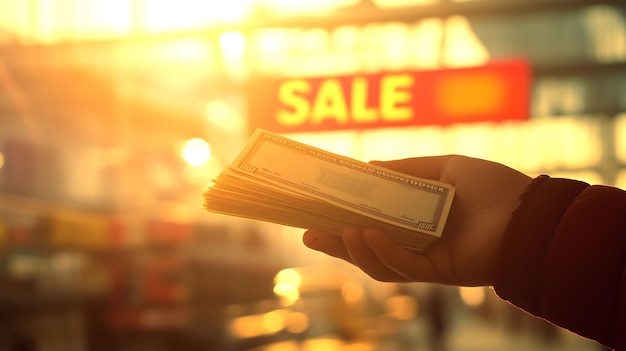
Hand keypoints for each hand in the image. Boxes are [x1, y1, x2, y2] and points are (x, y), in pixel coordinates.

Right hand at [303, 155, 531, 285]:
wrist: (530, 212)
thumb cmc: (492, 186)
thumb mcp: (445, 166)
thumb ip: (408, 170)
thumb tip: (368, 167)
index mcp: (417, 218)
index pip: (373, 222)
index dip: (345, 217)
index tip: (319, 208)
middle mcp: (418, 241)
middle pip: (369, 247)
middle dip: (336, 243)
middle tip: (308, 234)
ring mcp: (427, 259)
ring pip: (380, 264)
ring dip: (356, 250)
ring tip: (338, 232)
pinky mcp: (439, 273)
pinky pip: (405, 268)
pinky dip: (385, 253)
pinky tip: (368, 236)